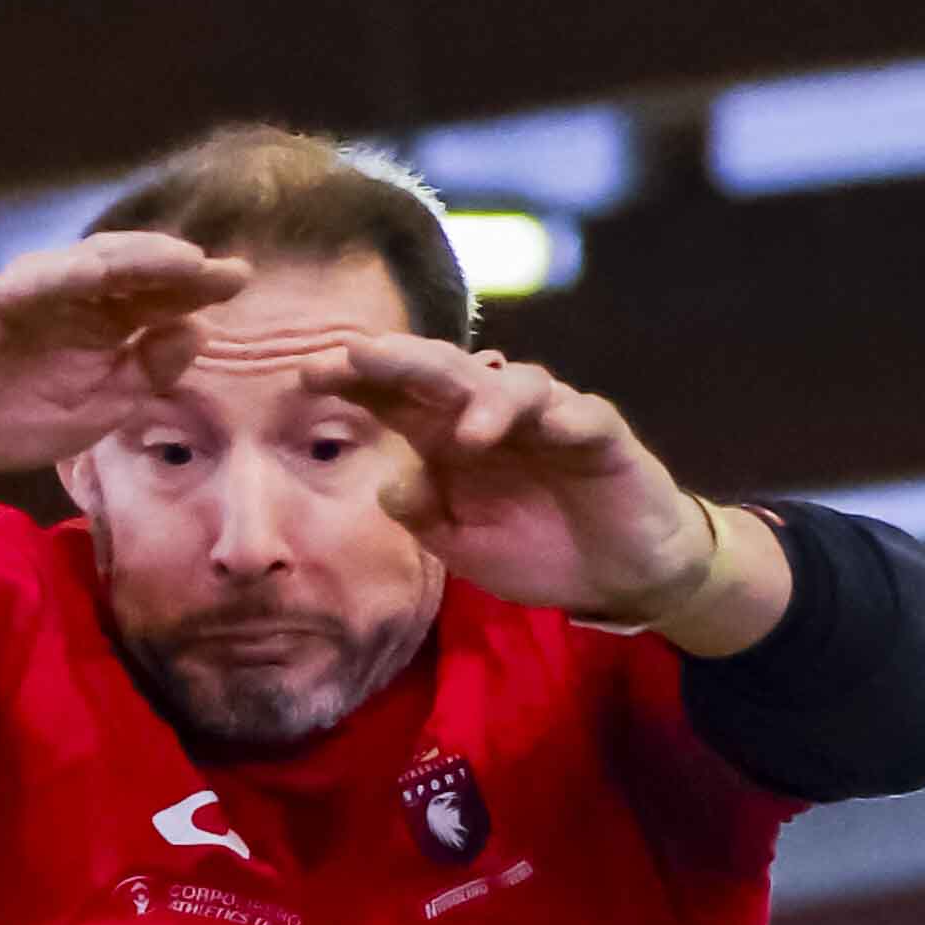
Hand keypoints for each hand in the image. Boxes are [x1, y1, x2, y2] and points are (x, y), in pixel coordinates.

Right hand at [0, 234, 252, 527]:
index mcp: (95, 320)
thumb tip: (198, 334)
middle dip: (161, 262)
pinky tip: (56, 282)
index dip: (193, 283)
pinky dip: (21, 289)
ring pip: (61, 270)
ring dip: (107, 262)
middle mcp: (59, 299)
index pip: (151, 291)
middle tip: (205, 264)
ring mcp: (10, 301)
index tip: (238, 278)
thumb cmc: (13, 417)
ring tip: (147, 260)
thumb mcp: (95, 410)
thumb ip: (144, 377)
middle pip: (115, 268)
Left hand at [320, 331, 748, 629]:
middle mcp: (492, 414)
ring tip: (463, 432)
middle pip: (443, 374)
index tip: (307, 373)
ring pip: (513, 385)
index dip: (356, 380)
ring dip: (485, 400)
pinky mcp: (600, 432)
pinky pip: (581, 414)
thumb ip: (423, 516)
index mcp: (448, 437)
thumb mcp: (463, 545)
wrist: (617, 571)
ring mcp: (549, 416)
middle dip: (402, 361)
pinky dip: (561, 417)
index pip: (396, 395)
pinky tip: (543, 425)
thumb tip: (384, 488)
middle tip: (359, 353)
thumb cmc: (535, 547)